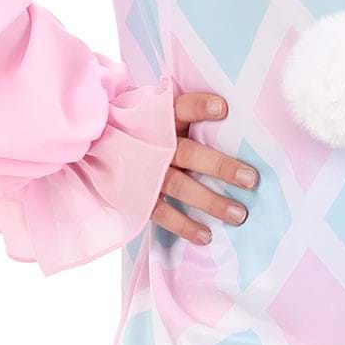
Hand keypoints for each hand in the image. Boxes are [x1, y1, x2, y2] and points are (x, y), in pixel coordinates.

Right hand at [151, 90, 258, 244]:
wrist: (93, 147)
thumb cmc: (138, 128)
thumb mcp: (152, 111)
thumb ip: (183, 113)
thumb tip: (230, 110)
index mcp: (160, 118)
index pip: (181, 108)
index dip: (200, 107)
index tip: (223, 108)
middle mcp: (154, 145)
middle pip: (190, 154)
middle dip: (221, 167)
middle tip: (251, 179)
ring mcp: (146, 172)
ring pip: (181, 186)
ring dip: (211, 202)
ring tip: (239, 215)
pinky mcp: (138, 196)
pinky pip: (162, 213)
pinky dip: (185, 226)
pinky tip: (207, 236)